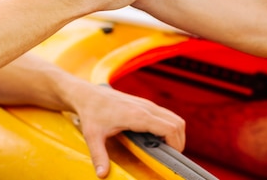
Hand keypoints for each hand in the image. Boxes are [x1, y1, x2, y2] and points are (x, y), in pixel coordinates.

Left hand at [71, 83, 185, 177]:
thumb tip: (102, 174)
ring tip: (166, 149)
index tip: (171, 157)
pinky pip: (165, 115)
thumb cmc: (91, 113)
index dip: (176, 144)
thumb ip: (99, 156)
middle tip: (170, 156)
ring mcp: (146, 104)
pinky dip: (169, 127)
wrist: (87, 94)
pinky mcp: (144, 104)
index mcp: (138, 116)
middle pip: (177, 123)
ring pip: (173, 117)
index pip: (170, 128)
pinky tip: (157, 138)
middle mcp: (146, 108)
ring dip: (175, 133)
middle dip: (179, 141)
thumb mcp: (93, 136)